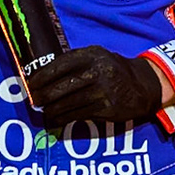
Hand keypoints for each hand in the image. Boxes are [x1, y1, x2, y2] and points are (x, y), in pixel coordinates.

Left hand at [24, 47, 165, 127]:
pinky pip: (80, 114)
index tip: (30, 85)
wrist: (143, 85)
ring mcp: (104, 90)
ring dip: (53, 109)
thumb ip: (74, 63)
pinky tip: (57, 119)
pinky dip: (65, 118)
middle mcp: (98, 70)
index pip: (60, 65)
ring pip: (69, 103)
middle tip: (34, 101)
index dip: (42, 76)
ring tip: (44, 111)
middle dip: (44, 95)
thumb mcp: (96, 58)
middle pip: (62, 86)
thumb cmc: (111, 70)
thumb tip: (42, 76)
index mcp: (92, 55)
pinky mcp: (108, 107)